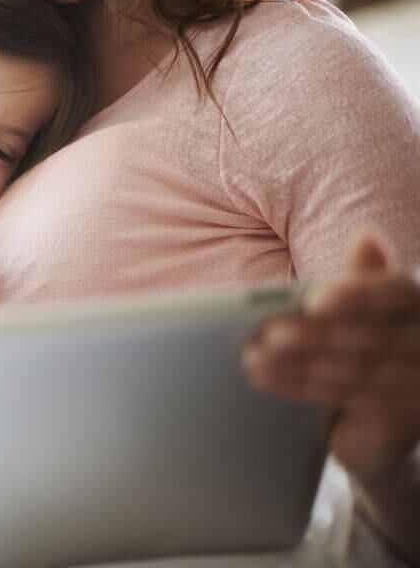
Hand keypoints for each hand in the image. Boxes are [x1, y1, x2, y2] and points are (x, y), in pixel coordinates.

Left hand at [242, 232, 419, 487]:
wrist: (379, 420)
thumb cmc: (366, 343)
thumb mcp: (364, 307)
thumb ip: (361, 277)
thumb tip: (368, 235)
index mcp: (418, 304)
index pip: (395, 293)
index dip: (357, 295)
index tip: (313, 300)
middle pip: (368, 337)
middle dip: (311, 335)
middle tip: (265, 330)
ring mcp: (419, 383)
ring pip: (353, 370)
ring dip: (296, 362)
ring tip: (251, 353)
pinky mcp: (400, 416)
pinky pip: (343, 397)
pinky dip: (297, 384)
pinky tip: (263, 375)